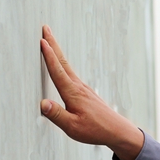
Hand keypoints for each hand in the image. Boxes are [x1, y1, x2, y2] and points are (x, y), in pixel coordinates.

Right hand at [39, 25, 144, 159]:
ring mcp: (84, 89)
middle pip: (63, 62)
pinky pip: (71, 74)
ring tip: (49, 41)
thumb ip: (56, 115)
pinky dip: (63, 64)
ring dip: (58, 52)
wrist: (117, 131)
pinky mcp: (87, 93)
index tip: (42, 40)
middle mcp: (79, 87)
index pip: (58, 71)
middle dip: (53, 44)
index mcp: (73, 94)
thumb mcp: (72, 127)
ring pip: (67, 66)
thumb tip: (43, 103)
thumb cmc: (96, 130)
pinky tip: (62, 65)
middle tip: (45, 28)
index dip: (49, 56)